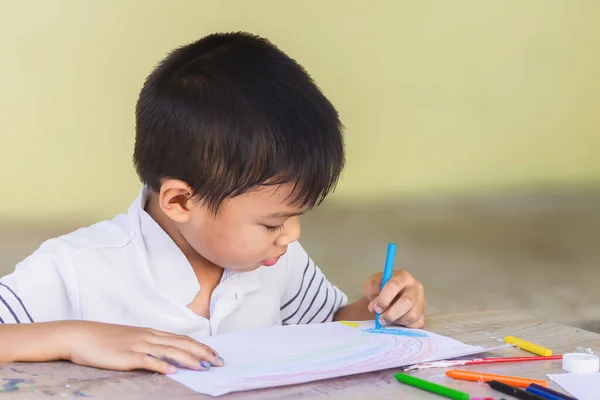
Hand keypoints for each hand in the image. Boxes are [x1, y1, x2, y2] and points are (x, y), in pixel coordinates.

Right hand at [65, 321, 222, 373]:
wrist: (80, 335)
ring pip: (170, 351)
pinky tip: (173, 371)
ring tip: (205, 366)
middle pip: (182, 344)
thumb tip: (168, 356)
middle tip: (219, 362)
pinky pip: (147, 360)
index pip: (183, 339)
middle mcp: (149, 337)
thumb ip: (150, 346)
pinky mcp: (126, 356)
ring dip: (189, 359)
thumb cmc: (105, 339)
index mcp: (152, 333)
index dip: (201, 346)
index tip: (215, 354)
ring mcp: (138, 345)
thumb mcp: (132, 339)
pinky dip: (162, 365)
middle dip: (203, 353)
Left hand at [364, 270, 424, 327]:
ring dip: (397, 321)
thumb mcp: (372, 285)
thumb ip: (372, 292)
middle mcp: (416, 287)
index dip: (384, 298)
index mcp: (403, 276)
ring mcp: (421, 302)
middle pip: (407, 301)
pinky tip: (396, 321)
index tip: (376, 308)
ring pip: (412, 315)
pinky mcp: (422, 315)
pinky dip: (404, 326)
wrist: (387, 299)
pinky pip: (415, 324)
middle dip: (391, 313)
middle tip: (380, 319)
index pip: (394, 285)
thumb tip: (373, 307)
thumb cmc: (380, 290)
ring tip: (387, 319)